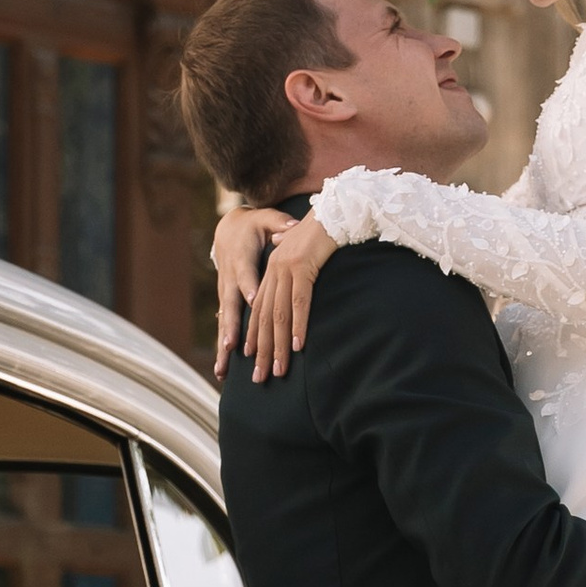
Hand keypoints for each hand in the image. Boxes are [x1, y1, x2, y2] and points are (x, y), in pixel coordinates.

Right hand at [210, 209, 290, 377]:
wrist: (229, 231)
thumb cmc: (254, 227)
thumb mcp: (266, 219)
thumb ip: (280, 224)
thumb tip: (294, 226)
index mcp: (241, 259)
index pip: (246, 276)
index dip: (249, 288)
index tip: (254, 300)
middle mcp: (230, 281)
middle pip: (231, 307)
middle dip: (233, 329)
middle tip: (233, 347)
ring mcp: (225, 295)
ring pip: (225, 324)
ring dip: (224, 348)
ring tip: (224, 369)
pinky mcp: (226, 305)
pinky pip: (224, 330)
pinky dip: (223, 351)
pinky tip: (222, 373)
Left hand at [246, 215, 338, 378]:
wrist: (334, 208)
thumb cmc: (322, 231)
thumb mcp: (303, 250)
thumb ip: (293, 262)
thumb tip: (287, 266)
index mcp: (272, 269)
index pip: (259, 309)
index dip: (254, 335)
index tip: (251, 359)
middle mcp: (274, 270)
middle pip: (266, 318)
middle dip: (262, 351)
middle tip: (260, 377)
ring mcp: (286, 269)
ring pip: (280, 315)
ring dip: (280, 346)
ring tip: (279, 370)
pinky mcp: (303, 267)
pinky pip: (300, 302)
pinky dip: (298, 325)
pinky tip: (298, 346)